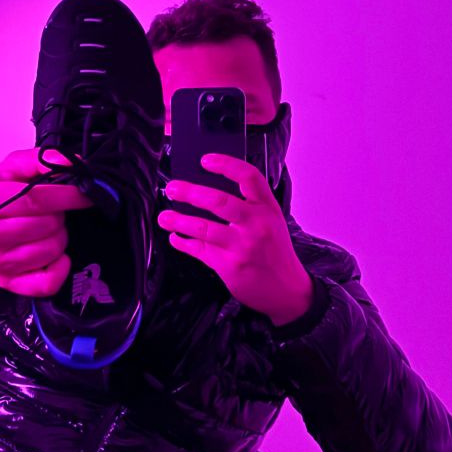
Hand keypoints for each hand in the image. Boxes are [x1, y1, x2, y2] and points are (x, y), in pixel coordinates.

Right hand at [0, 148, 94, 296]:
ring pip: (51, 250)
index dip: (68, 196)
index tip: (84, 194)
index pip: (36, 199)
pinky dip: (60, 269)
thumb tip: (72, 163)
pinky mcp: (8, 283)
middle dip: (59, 216)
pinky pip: (47, 283)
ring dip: (59, 238)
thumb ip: (40, 160)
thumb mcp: (10, 169)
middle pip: (47, 225)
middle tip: (52, 212)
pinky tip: (56, 256)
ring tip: (47, 230)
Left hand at [157, 154, 313, 325]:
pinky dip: (183, 243)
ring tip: (164, 216)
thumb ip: (249, 207)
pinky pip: (199, 251)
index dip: (226, 165)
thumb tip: (210, 194)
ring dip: (179, 220)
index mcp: (268, 208)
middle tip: (172, 188)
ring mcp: (241, 246)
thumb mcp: (272, 223)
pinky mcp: (229, 266)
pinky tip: (175, 237)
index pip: (249, 177)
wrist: (286, 289)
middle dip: (191, 193)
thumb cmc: (275, 253)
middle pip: (220, 201)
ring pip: (204, 228)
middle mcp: (256, 225)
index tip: (205, 161)